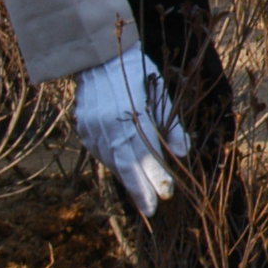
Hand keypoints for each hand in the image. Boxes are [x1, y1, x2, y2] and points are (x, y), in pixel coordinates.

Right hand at [72, 46, 189, 214]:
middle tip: (151, 211)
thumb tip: (184, 154)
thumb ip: (171, 126)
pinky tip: (124, 169)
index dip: (154, 178)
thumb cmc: (137, 73)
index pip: (145, 156)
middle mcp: (109, 125)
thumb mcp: (161, 94)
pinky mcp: (83, 127)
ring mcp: (92, 127)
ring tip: (141, 195)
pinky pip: (100, 152)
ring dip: (127, 178)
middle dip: (139, 190)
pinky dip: (114, 163)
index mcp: (133, 116)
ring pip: (111, 161)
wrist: (98, 56)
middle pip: (125, 165)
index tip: (164, 198)